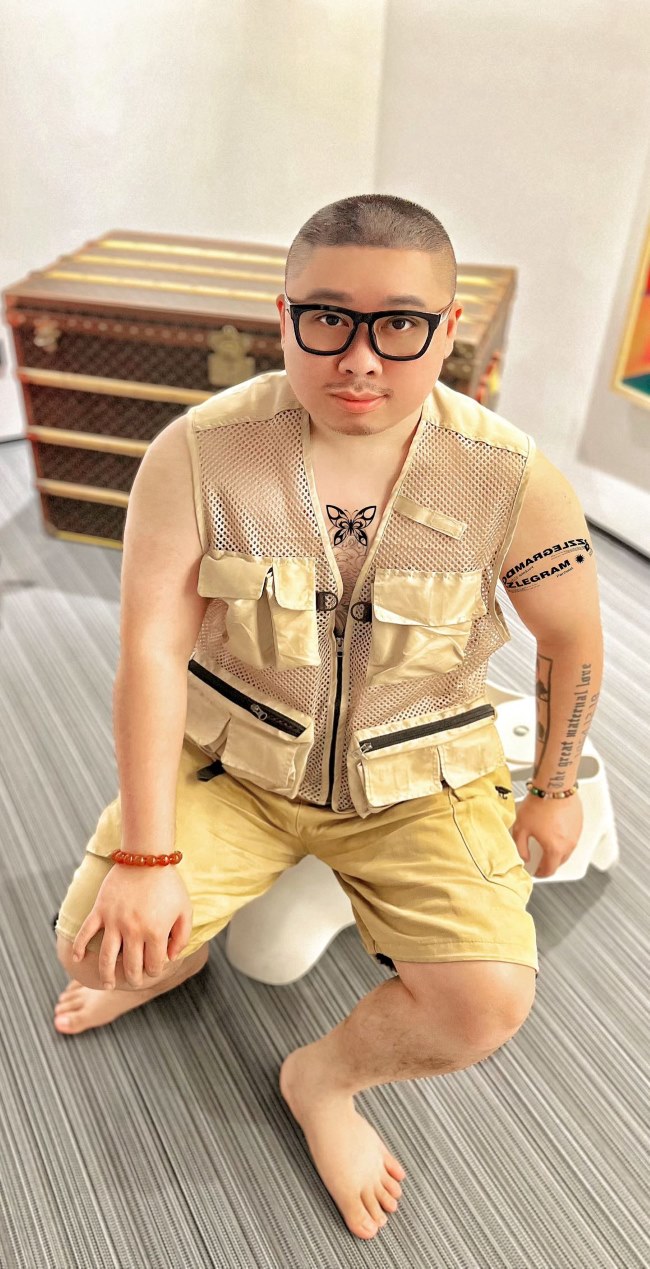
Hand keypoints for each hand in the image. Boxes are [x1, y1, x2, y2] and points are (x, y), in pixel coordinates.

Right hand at [71, 863, 192, 989]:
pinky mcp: (100, 911)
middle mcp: (133, 931)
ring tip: (108, 985)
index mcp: (156, 932)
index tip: (153, 969)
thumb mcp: (185, 910)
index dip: (154, 971)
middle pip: (131, 966)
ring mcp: (114, 922)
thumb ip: (182, 936)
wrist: (147, 857)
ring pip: (107, 958)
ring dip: (106, 976)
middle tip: (133, 982)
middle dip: (133, 979)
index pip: (153, 965)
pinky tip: (78, 959)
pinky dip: (80, 947)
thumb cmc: (169, 884)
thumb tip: (171, 958)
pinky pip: (86, 933)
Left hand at [510, 792, 583, 877]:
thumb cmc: (538, 804)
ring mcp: (576, 834)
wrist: (554, 786)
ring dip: (557, 851)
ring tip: (545, 843)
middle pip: (559, 861)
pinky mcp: (579, 824)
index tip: (536, 871)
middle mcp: (569, 844)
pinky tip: (554, 831)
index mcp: (555, 848)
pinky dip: (563, 839)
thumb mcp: (521, 827)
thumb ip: (520, 847)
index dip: (541, 873)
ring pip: (567, 850)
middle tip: (539, 859)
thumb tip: (524, 857)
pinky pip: (571, 837)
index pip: (549, 870)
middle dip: (549, 862)